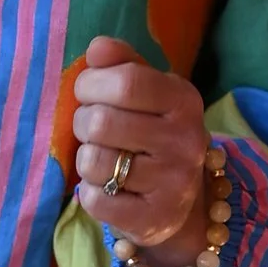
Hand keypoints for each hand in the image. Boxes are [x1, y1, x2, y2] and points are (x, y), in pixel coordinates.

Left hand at [71, 36, 209, 266]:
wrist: (180, 200)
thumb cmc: (153, 134)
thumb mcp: (148, 93)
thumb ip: (123, 65)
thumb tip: (98, 48)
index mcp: (184, 100)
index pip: (125, 82)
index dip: (91, 84)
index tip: (86, 91)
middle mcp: (185, 140)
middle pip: (101, 122)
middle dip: (82, 123)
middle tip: (90, 129)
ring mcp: (172, 182)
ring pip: (93, 161)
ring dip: (85, 159)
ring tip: (102, 159)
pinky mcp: (153, 219)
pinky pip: (94, 200)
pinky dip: (89, 192)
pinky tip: (105, 188)